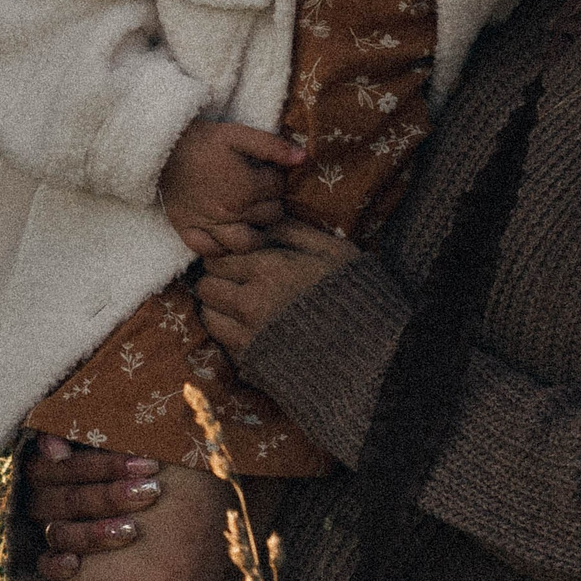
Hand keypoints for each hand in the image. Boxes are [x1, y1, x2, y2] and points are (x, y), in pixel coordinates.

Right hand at [20, 435, 163, 580]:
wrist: (101, 502)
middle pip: (71, 499)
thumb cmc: (103, 465)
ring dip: (95, 532)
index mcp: (42, 465)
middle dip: (114, 496)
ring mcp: (39, 530)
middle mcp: (37, 497)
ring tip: (132, 530)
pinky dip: (56, 566)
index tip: (149, 465)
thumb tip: (56, 451)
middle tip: (153, 491)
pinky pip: (42, 566)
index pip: (71, 465)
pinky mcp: (41, 560)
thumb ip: (75, 434)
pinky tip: (76, 565)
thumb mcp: (90, 443)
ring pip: (60, 533)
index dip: (109, 466)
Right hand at [158, 120, 303, 256]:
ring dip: (254, 231)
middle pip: (270, 216)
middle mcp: (231, 212)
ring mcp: (209, 225)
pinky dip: (221, 248)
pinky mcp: (188, 230)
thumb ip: (272, 146)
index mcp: (246, 187)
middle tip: (256, 190)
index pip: (279, 189)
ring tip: (248, 217)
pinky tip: (224, 235)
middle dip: (269, 202)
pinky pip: (211, 252)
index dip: (275, 178)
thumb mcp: (237, 134)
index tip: (264, 170)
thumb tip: (304, 158)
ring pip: (248, 243)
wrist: (160, 147)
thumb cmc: (201, 139)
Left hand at [193, 221, 361, 354]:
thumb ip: (291, 230)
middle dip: (219, 279)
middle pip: (206, 284)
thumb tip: (260, 217)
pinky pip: (220, 340)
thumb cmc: (356, 297)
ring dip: (219, 306)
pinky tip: (251, 326)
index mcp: (270, 270)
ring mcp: (249, 336)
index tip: (241, 260)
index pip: (217, 256)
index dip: (227, 256)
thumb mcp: (332, 251)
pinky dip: (228, 330)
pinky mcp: (251, 362)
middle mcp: (251, 303)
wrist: (374, 358)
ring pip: (207, 313)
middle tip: (239, 281)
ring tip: (243, 303)